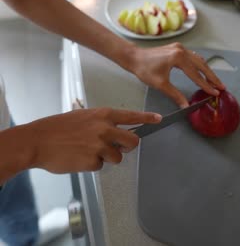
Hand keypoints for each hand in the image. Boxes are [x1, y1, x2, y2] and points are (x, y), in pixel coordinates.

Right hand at [29, 108, 160, 172]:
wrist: (40, 140)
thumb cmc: (58, 127)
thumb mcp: (83, 116)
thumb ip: (101, 123)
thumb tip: (114, 133)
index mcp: (103, 115)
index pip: (131, 116)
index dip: (147, 118)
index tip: (159, 118)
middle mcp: (105, 129)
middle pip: (132, 141)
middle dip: (127, 147)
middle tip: (117, 147)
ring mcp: (100, 145)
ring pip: (117, 157)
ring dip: (106, 157)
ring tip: (87, 151)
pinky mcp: (92, 161)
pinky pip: (100, 166)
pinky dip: (91, 164)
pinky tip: (78, 157)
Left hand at [131, 43, 225, 107]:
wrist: (134, 57)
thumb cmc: (144, 69)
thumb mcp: (161, 85)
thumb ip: (176, 95)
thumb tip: (186, 106)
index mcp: (178, 58)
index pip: (196, 74)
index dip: (206, 85)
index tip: (216, 92)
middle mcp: (181, 50)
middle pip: (202, 65)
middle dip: (212, 77)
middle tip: (221, 87)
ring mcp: (179, 48)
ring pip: (198, 60)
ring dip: (206, 70)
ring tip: (214, 81)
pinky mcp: (176, 48)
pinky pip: (192, 56)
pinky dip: (199, 64)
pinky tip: (202, 70)